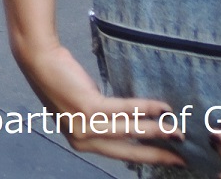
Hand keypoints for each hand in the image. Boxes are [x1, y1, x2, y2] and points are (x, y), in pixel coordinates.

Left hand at [13, 43, 182, 168]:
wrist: (39, 59)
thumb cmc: (63, 80)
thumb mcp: (84, 108)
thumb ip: (106, 120)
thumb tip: (139, 124)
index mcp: (83, 143)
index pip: (121, 156)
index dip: (147, 158)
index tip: (169, 160)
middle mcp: (82, 140)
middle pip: (129, 152)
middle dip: (158, 155)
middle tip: (182, 158)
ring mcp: (84, 125)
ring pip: (130, 132)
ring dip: (158, 132)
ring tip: (178, 131)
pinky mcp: (87, 108)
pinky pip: (124, 110)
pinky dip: (146, 109)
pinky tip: (163, 108)